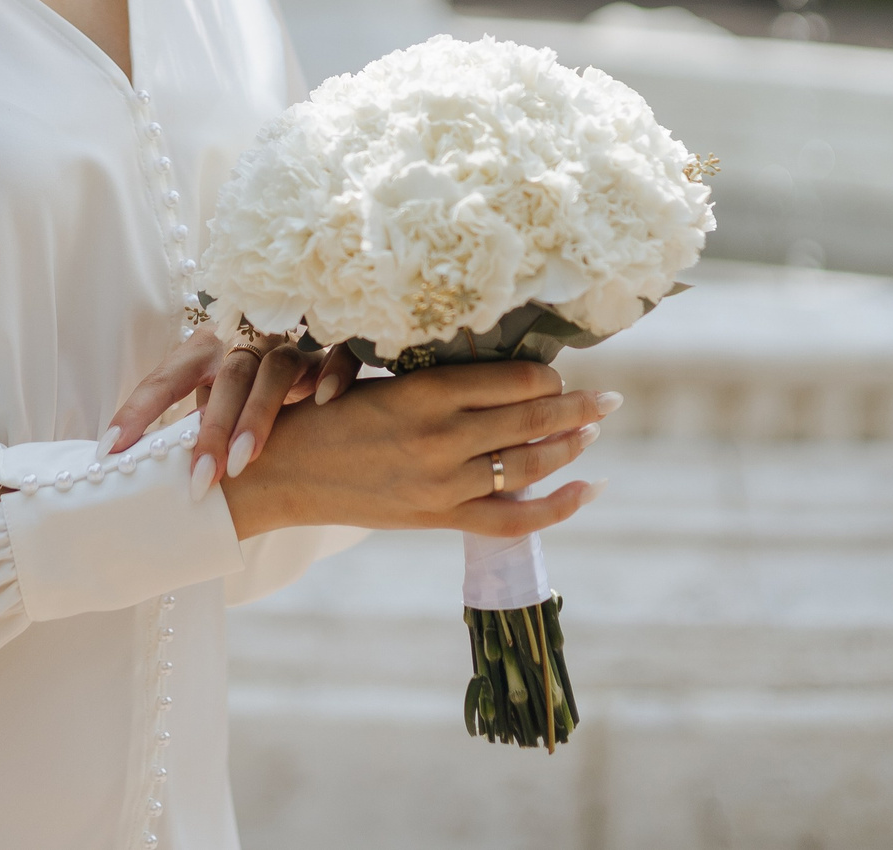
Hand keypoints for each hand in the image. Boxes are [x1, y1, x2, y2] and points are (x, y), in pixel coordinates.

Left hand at [104, 326, 364, 496]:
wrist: (326, 341)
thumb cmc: (261, 395)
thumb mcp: (225, 401)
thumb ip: (199, 424)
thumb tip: (159, 480)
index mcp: (212, 351)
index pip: (168, 377)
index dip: (137, 411)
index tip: (111, 452)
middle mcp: (252, 342)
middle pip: (226, 377)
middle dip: (211, 430)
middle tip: (198, 482)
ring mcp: (297, 344)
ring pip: (275, 369)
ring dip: (257, 414)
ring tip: (244, 462)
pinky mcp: (340, 345)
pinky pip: (339, 352)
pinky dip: (332, 372)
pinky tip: (324, 402)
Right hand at [217, 362, 616, 540]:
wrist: (283, 473)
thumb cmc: (327, 415)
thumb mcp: (383, 381)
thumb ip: (441, 382)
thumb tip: (505, 376)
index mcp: (426, 391)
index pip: (516, 381)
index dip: (548, 378)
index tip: (561, 372)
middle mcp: (442, 437)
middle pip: (532, 421)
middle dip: (579, 409)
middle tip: (609, 400)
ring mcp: (443, 482)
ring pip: (529, 465)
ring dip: (570, 447)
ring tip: (592, 433)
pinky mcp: (439, 516)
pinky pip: (513, 518)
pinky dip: (558, 506)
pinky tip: (589, 490)